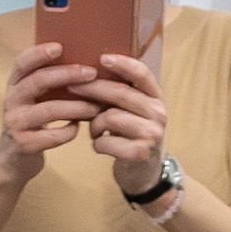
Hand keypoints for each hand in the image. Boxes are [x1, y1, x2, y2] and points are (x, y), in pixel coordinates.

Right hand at [0, 39, 103, 183]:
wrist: (13, 161)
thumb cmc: (32, 124)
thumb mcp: (32, 101)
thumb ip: (47, 85)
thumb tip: (85, 65)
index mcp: (14, 86)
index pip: (21, 63)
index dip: (39, 53)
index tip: (60, 46)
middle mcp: (11, 101)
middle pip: (38, 81)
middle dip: (67, 75)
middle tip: (91, 73)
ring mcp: (16, 123)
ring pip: (49, 110)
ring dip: (76, 107)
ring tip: (96, 107)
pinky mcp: (24, 144)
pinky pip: (52, 136)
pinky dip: (69, 131)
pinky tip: (78, 128)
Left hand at [81, 53, 172, 195]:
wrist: (144, 173)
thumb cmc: (131, 136)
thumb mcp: (132, 112)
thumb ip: (119, 95)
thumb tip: (85, 75)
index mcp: (156, 97)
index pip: (142, 74)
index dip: (123, 64)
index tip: (102, 58)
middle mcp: (158, 113)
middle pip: (121, 93)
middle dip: (92, 89)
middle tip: (71, 87)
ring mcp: (152, 134)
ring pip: (110, 117)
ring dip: (94, 124)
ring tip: (95, 130)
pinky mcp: (140, 153)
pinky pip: (107, 142)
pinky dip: (97, 144)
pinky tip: (100, 145)